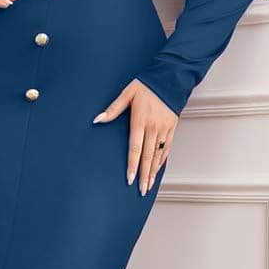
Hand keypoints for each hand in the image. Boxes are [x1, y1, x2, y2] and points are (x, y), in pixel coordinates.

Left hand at [93, 80, 177, 196]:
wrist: (169, 77)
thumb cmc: (145, 85)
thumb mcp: (126, 93)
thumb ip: (112, 109)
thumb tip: (97, 120)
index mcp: (140, 120)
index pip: (135, 148)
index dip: (132, 165)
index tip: (129, 179)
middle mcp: (153, 127)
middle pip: (147, 156)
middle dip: (143, 175)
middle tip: (141, 190)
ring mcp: (164, 128)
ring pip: (158, 155)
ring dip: (153, 172)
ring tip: (148, 186)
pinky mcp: (172, 127)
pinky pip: (167, 147)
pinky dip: (162, 160)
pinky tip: (157, 170)